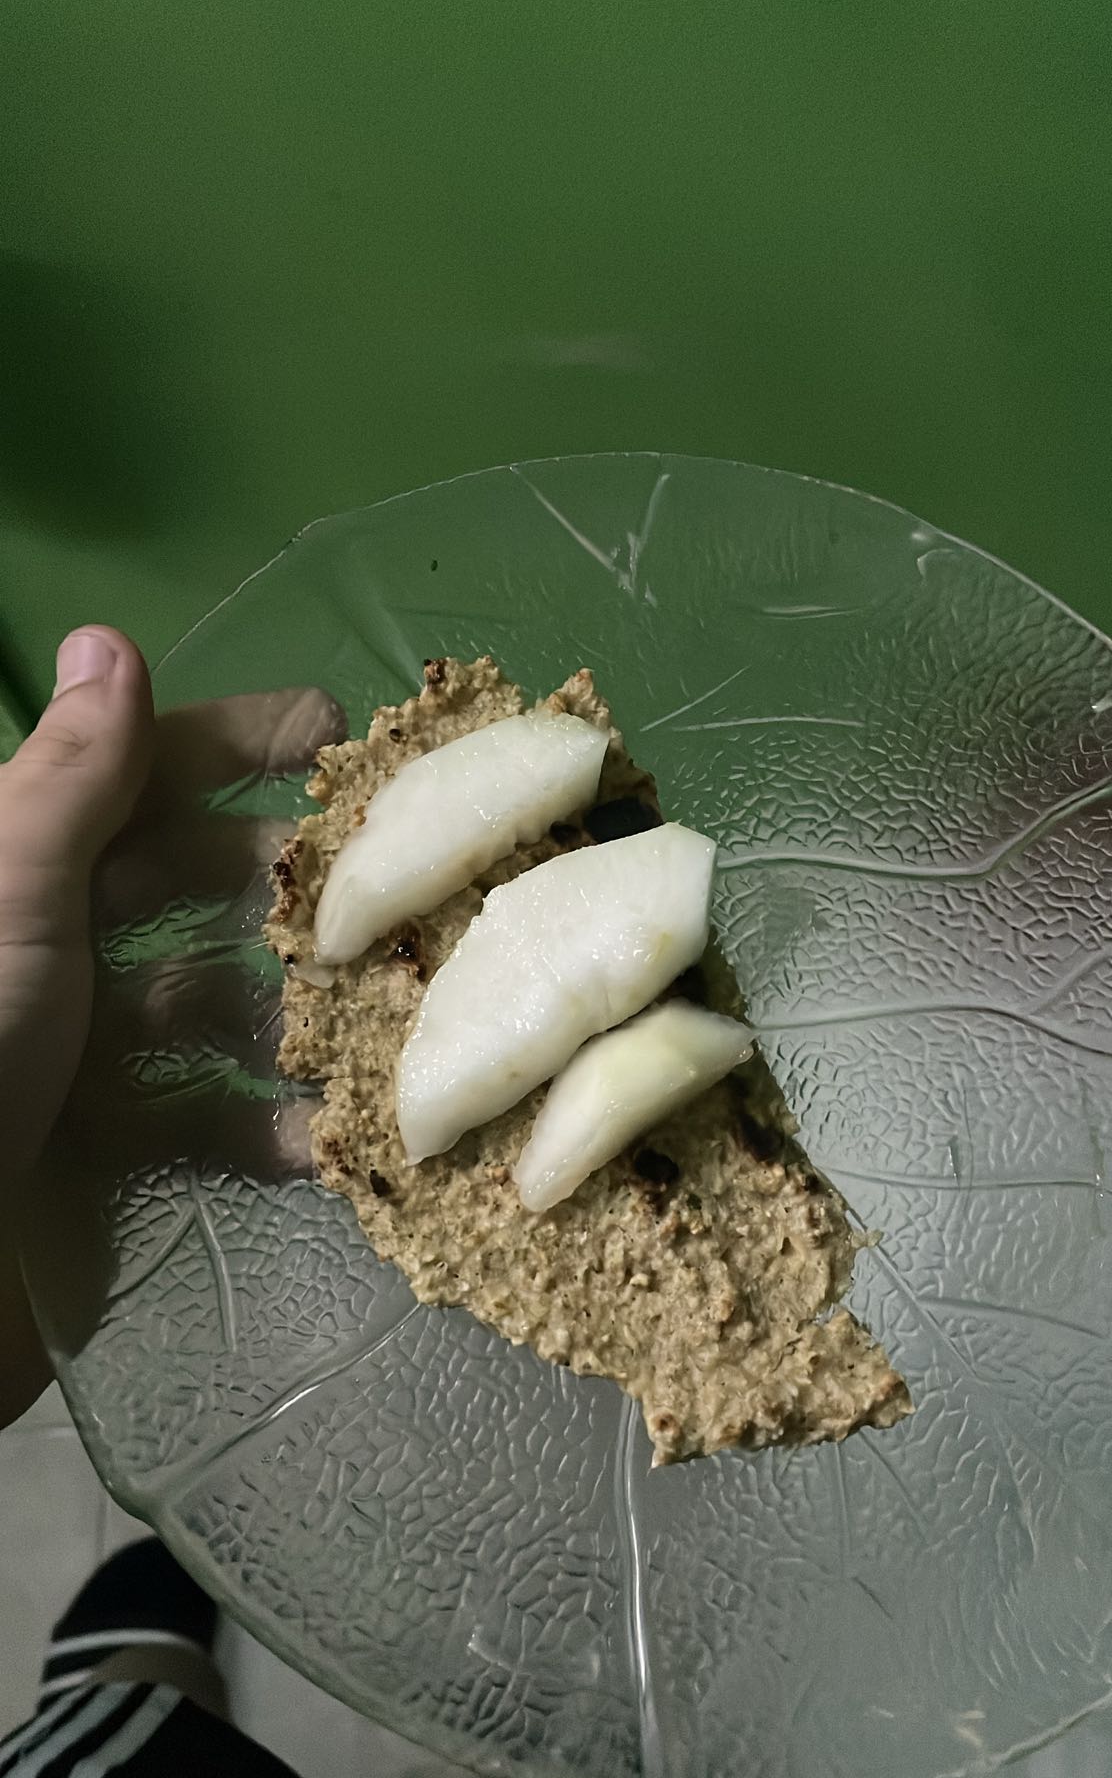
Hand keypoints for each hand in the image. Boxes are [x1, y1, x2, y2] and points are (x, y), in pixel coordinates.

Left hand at [0, 625, 340, 1426]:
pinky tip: (328, 1140)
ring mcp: (73, 1044)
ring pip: (212, 1001)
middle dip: (293, 889)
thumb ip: (70, 780)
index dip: (238, 741)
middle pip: (193, 883)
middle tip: (404, 897)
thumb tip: (109, 635)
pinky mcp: (94, 1143)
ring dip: (297, 1014)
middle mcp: (47, 938)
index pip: (140, 768)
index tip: (345, 736)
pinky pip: (198, 1117)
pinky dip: (264, 1126)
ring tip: (388, 1024)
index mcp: (21, 858)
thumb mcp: (5, 889)